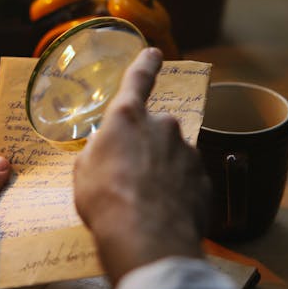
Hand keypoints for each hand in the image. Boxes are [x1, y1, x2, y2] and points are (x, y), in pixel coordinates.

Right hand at [74, 47, 208, 285]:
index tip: (154, 52)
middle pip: (155, 131)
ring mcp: (187, 153)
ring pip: (172, 158)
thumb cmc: (105, 199)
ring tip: (143, 203)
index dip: (145, 64)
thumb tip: (108, 150)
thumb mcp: (84, 170)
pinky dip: (175, 194)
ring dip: (161, 173)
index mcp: (128, 117)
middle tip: (128, 178)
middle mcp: (163, 126)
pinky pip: (186, 183)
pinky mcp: (203, 182)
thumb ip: (99, 150)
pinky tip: (160, 214)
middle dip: (145, 148)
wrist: (145, 237)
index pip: (138, 79)